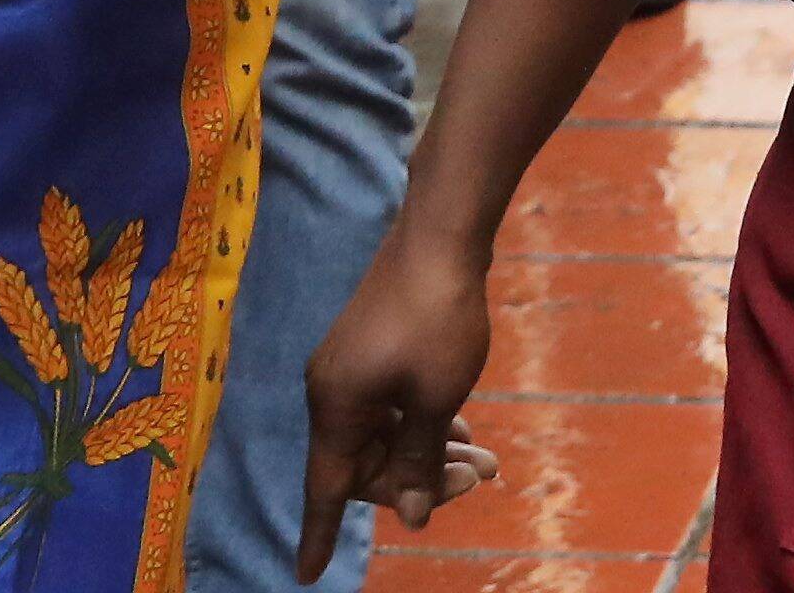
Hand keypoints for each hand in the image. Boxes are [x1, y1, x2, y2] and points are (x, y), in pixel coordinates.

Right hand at [298, 233, 500, 573]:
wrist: (442, 234)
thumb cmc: (439, 318)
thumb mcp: (436, 399)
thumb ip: (419, 460)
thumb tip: (411, 516)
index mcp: (336, 408)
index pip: (325, 489)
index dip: (319, 535)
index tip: (307, 577)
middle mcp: (332, 391)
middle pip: (367, 463)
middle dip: (419, 480)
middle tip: (480, 478)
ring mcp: (351, 367)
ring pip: (387, 434)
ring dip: (431, 451)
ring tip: (487, 463)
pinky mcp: (373, 347)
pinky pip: (392, 406)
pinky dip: (424, 422)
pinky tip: (464, 431)